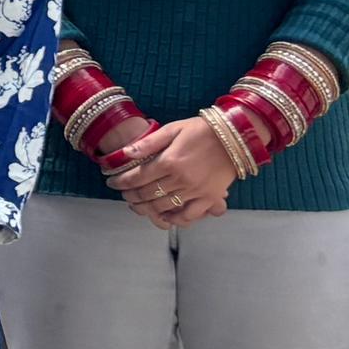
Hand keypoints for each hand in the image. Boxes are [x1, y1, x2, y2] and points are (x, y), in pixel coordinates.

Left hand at [107, 116, 238, 226]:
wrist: (236, 137)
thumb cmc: (203, 130)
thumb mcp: (173, 129)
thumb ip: (148, 143)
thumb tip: (125, 153)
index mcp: (169, 161)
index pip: (136, 178)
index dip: (120, 183)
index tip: (112, 183)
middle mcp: (180, 179)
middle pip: (146, 194)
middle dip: (130, 196)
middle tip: (123, 194)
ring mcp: (195, 191)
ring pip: (163, 207)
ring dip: (146, 209)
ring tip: (137, 206)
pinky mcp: (209, 198)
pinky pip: (189, 215)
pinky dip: (174, 219)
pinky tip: (164, 217)